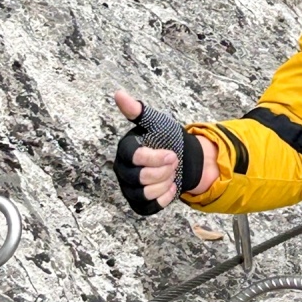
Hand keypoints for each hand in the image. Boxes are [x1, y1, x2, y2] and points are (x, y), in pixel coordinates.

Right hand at [112, 90, 206, 215]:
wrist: (183, 157)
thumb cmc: (166, 137)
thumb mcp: (156, 121)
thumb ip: (138, 110)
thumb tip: (118, 93)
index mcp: (125, 150)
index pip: (135, 158)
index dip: (155, 158)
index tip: (172, 154)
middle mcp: (122, 170)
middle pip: (140, 178)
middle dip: (163, 171)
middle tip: (174, 162)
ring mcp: (129, 188)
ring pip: (144, 194)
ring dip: (165, 183)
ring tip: (172, 173)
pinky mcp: (138, 203)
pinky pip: (148, 208)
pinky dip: (164, 198)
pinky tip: (172, 187)